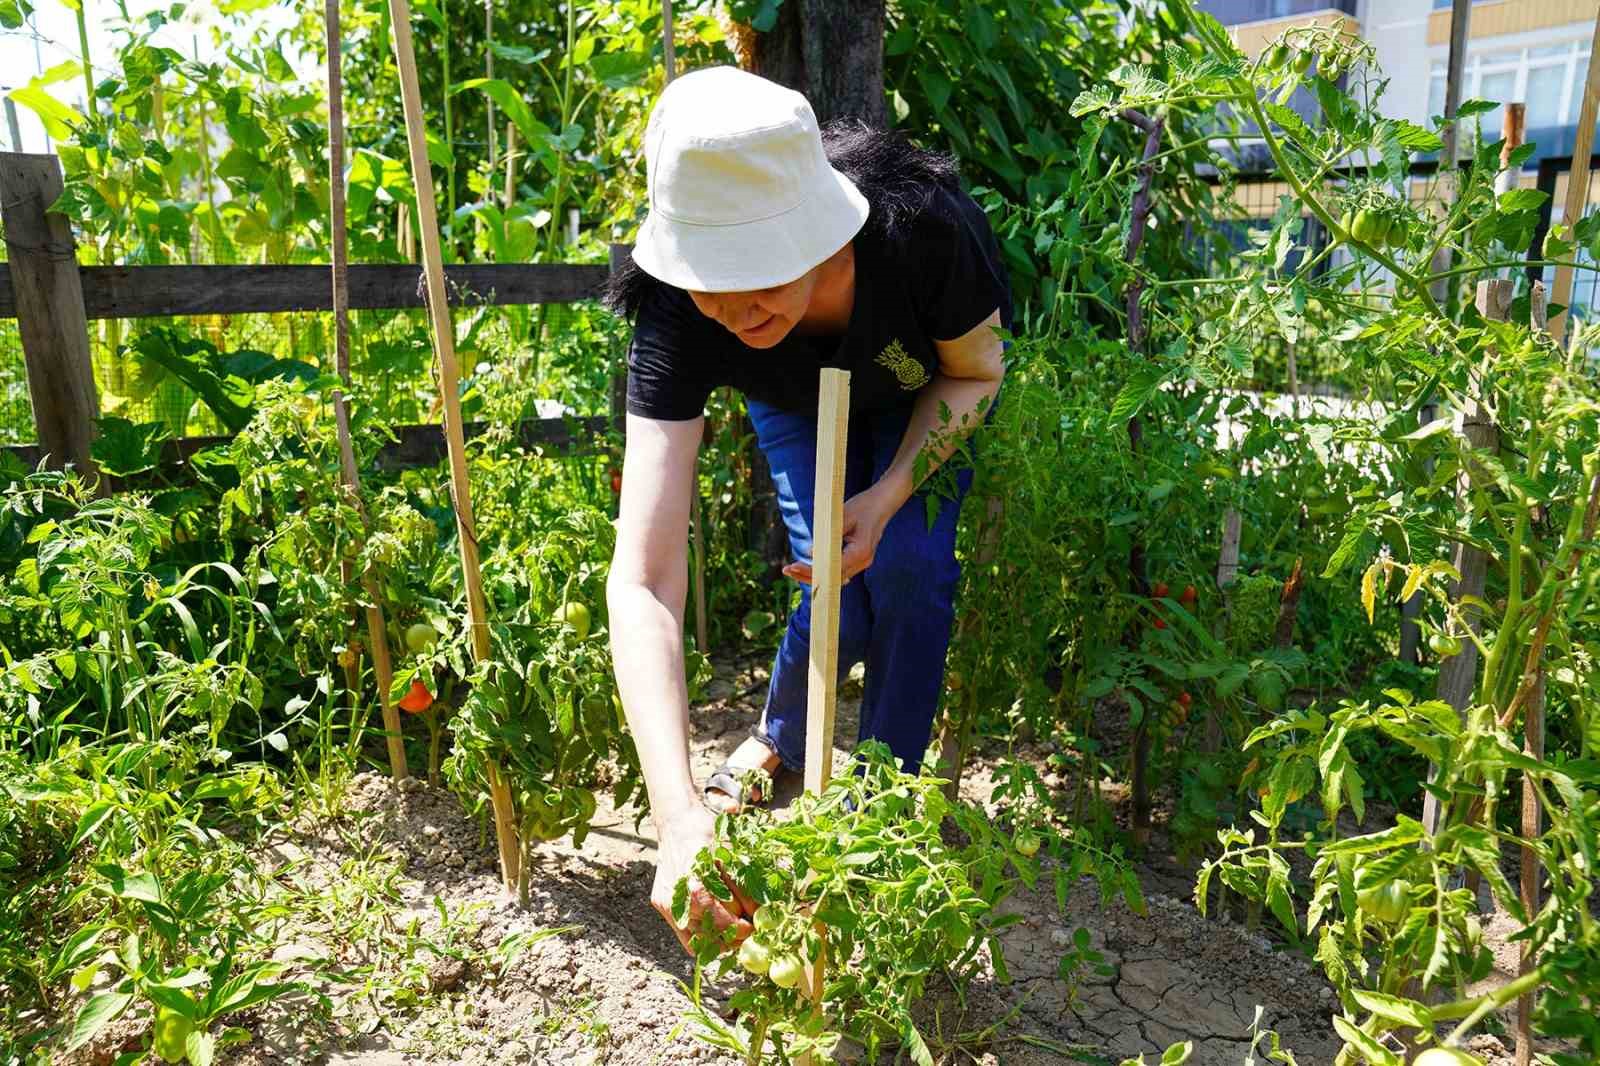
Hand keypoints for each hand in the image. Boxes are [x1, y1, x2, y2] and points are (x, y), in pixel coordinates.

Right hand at [651, 803, 754, 954]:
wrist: (675, 821)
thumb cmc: (705, 833)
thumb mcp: (730, 856)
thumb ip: (743, 887)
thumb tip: (759, 913)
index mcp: (696, 887)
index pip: (723, 921)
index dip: (742, 928)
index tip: (755, 927)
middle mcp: (677, 899)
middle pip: (709, 935)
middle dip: (732, 936)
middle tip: (749, 932)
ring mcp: (666, 904)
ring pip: (695, 939)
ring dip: (717, 940)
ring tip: (734, 932)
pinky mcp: (661, 904)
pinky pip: (683, 932)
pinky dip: (701, 936)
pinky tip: (716, 931)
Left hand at [783, 477, 907, 586]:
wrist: (882, 502)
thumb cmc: (863, 506)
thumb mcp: (842, 516)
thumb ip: (828, 536)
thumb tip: (810, 553)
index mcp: (860, 552)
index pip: (831, 569)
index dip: (811, 570)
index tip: (793, 566)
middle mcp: (862, 562)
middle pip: (832, 579)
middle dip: (808, 576)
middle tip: (787, 570)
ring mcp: (862, 562)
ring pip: (835, 577)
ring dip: (814, 575)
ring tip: (793, 570)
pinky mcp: (858, 559)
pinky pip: (838, 570)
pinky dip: (823, 570)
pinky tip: (808, 566)